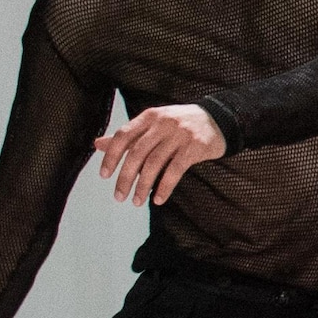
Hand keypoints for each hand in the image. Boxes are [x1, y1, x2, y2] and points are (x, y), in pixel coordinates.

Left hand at [95, 102, 227, 205]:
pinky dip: (165, 187)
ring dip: (143, 186)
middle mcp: (162, 123)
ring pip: (154, 163)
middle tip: (119, 196)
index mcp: (149, 116)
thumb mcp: (154, 125)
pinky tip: (158, 199)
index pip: (123, 136)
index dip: (111, 156)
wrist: (220, 119)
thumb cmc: (181, 125)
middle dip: (125, 177)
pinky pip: (175, 170)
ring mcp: (179, 134)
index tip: (104, 175)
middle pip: (137, 153)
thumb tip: (97, 144)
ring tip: (137, 201)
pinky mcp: (195, 146)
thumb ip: (128, 135)